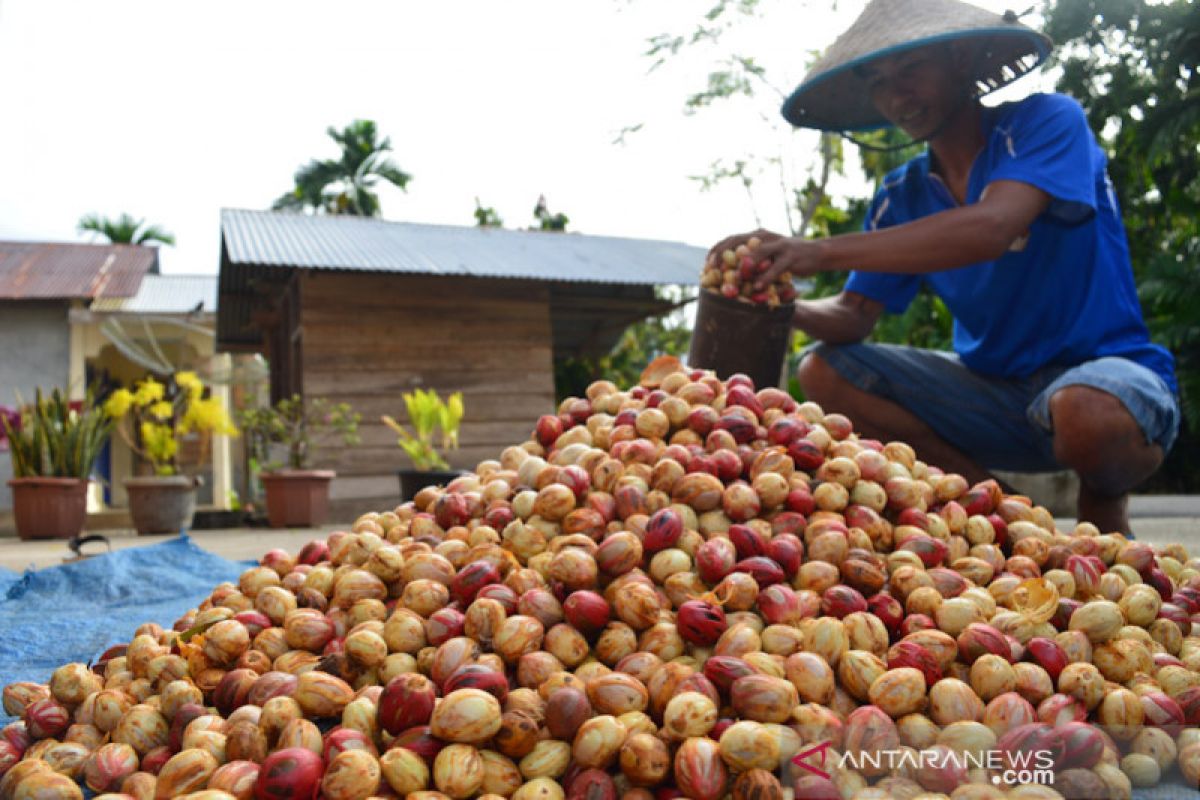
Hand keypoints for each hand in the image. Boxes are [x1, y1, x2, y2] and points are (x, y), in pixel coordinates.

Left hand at [707, 229, 824, 289]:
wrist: (817, 253)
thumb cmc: (789, 258)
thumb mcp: (769, 256)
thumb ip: (753, 260)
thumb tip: (731, 274)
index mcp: (757, 235)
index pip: (731, 239)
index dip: (717, 250)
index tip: (706, 264)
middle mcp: (765, 236)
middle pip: (738, 243)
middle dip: (722, 257)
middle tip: (712, 271)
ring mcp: (779, 245)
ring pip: (756, 255)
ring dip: (742, 268)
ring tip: (731, 281)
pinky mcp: (791, 256)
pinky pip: (775, 268)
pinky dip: (764, 278)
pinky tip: (756, 288)